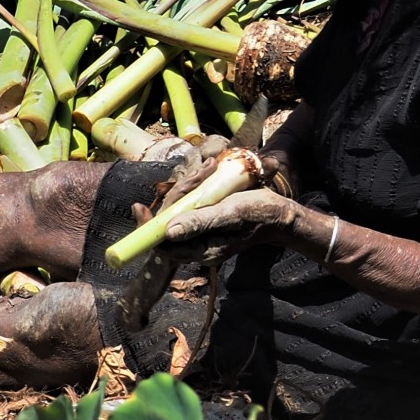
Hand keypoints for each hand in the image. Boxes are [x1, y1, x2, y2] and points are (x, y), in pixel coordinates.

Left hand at [154, 187, 296, 264]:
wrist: (278, 212)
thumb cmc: (257, 213)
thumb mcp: (230, 214)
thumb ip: (200, 223)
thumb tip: (169, 231)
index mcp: (203, 250)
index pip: (165, 246)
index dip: (149, 229)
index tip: (141, 208)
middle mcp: (199, 245)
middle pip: (168, 227)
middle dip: (173, 200)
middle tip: (192, 177)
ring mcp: (202, 233)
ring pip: (178, 213)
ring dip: (186, 190)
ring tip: (209, 169)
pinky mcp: (206, 221)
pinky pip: (189, 206)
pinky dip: (194, 189)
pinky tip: (209, 173)